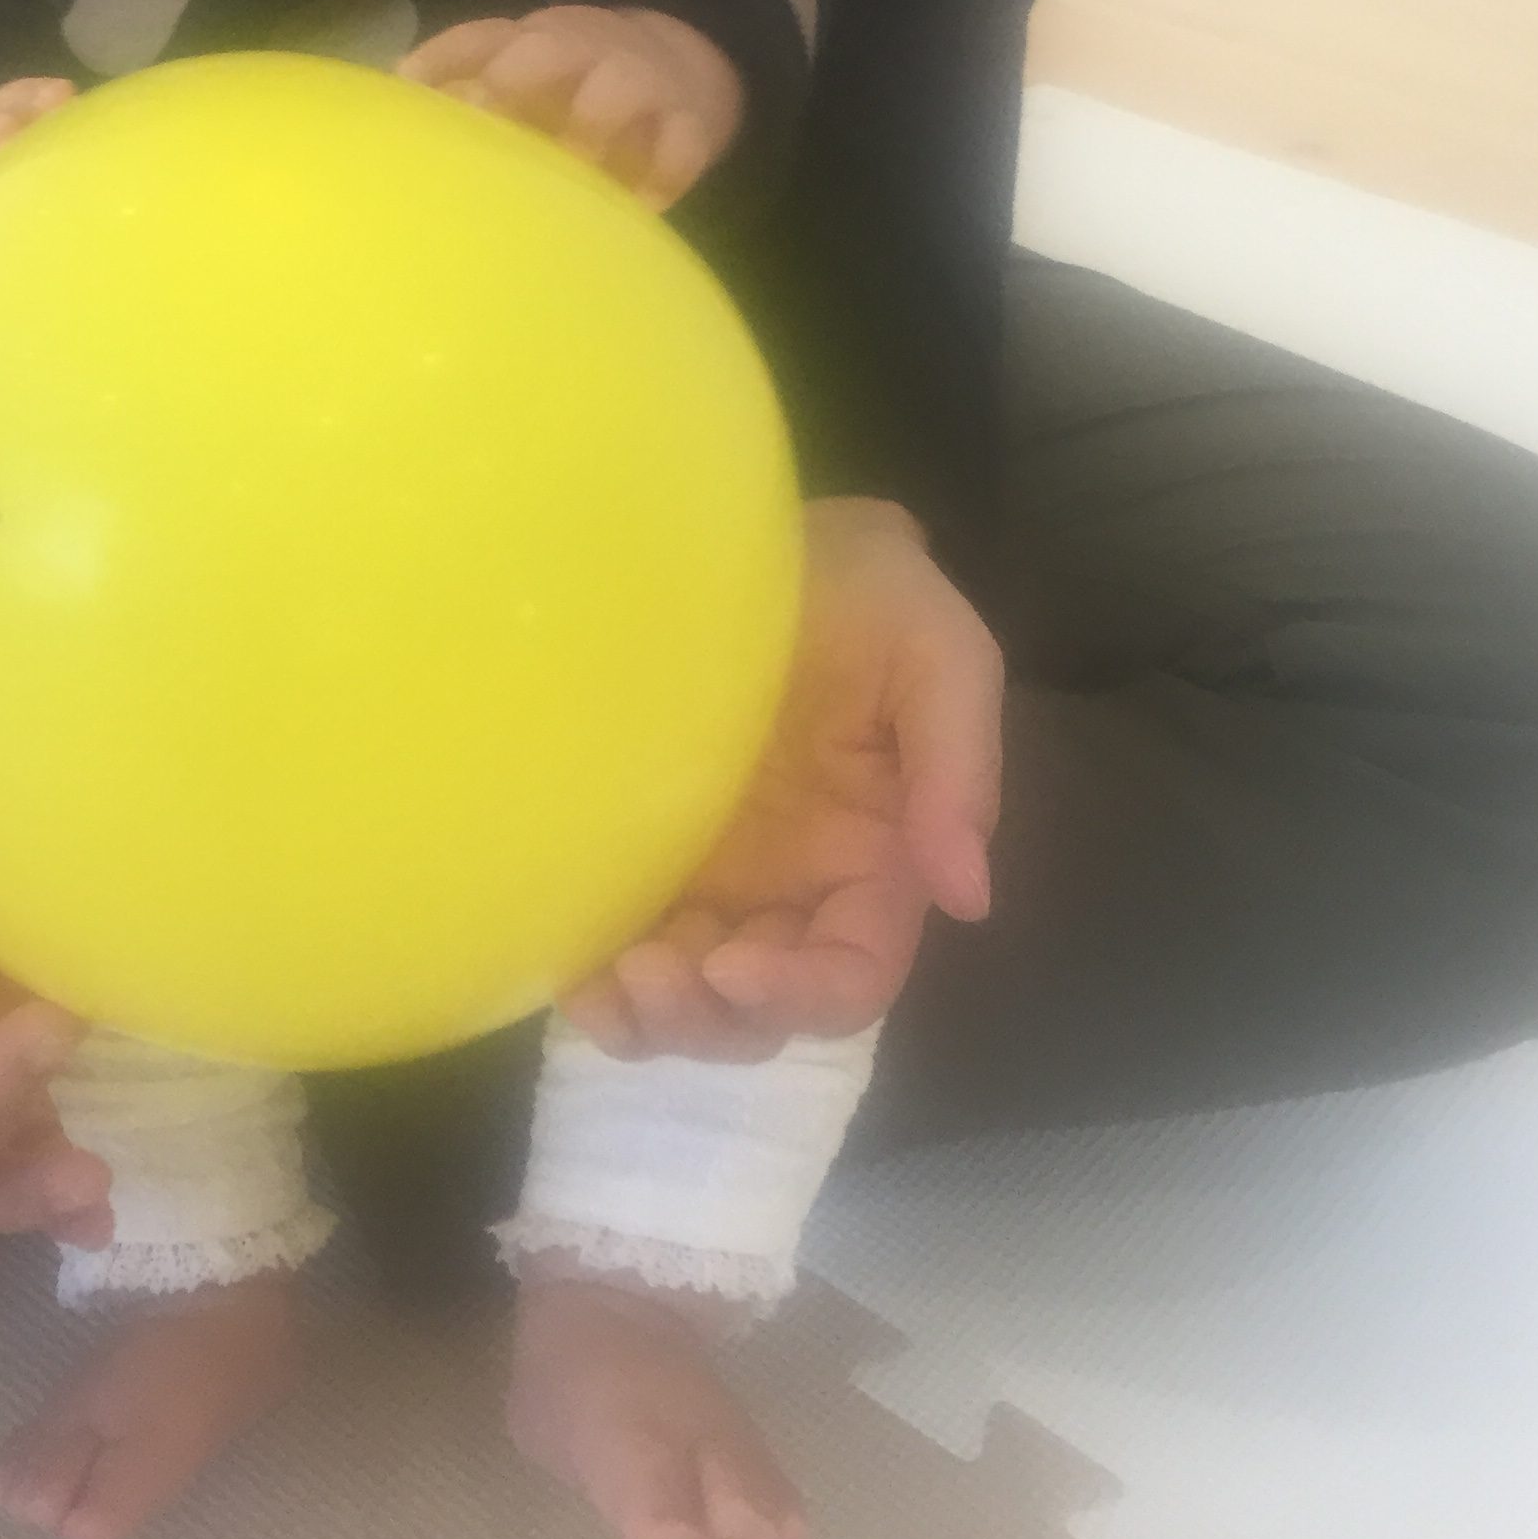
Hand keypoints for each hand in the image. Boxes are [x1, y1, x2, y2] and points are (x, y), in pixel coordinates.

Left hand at [402, 6, 739, 209]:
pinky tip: (639, 210)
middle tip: (484, 122)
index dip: (440, 60)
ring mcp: (639, 81)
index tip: (407, 89)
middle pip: (544, 49)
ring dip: (589, 127)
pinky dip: (663, 176)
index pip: (477, 38)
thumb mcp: (520, 76)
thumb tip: (392, 121)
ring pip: (617, 88)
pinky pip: (682, 145)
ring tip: (571, 171)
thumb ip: (463, 98)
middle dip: (512, 82)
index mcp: (529, 40)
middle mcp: (581, 50)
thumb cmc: (571, 86)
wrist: (681, 62)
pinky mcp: (689, 121)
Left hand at [564, 500, 1002, 1060]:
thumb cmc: (842, 578)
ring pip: (688, 1000)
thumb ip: (959, 765)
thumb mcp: (931, 644)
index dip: (806, 994)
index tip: (737, 968)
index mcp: (870, 853)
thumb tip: (968, 897)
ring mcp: (705, 878)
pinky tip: (570, 969)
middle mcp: (788, 886)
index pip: (854, 969)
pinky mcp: (629, 856)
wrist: (721, 520)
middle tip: (656, 972)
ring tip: (610, 980)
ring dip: (653, 1019)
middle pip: (764, 1008)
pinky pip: (613, 952)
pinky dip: (595, 989)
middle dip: (714, 1017)